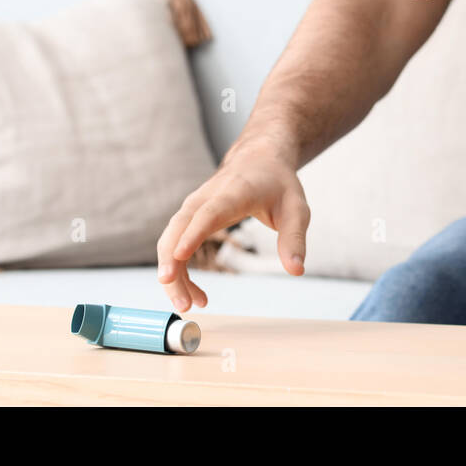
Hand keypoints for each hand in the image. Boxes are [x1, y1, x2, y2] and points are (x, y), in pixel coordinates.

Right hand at [156, 135, 309, 311]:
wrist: (260, 159)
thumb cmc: (278, 184)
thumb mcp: (296, 209)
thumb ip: (294, 239)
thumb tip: (296, 270)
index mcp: (233, 193)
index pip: (208, 214)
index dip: (192, 235)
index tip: (179, 257)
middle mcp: (205, 198)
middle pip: (178, 229)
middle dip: (172, 265)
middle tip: (181, 302)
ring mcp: (192, 207)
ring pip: (170, 240)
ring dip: (173, 275)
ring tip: (189, 306)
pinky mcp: (188, 217)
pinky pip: (174, 245)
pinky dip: (178, 271)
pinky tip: (194, 294)